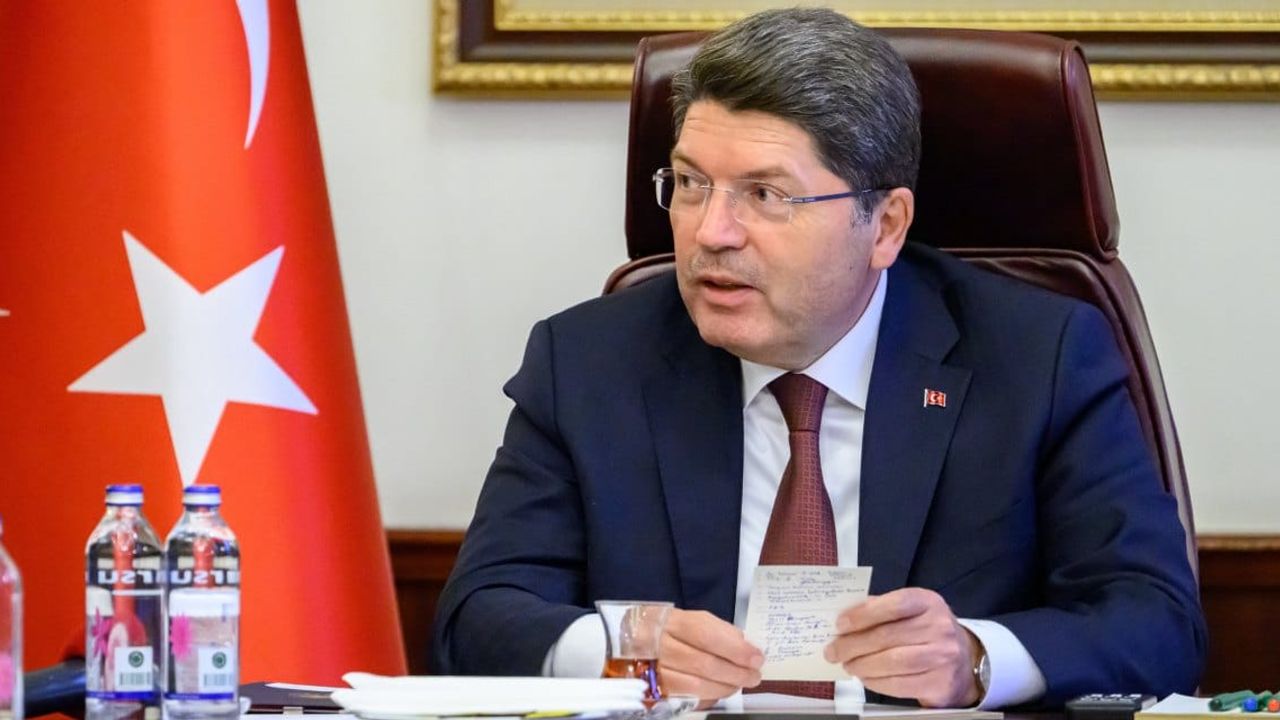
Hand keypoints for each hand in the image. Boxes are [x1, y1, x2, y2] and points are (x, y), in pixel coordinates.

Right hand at [659, 608, 763, 702]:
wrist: (624, 646)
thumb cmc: (665, 631)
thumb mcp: (688, 620)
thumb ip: (717, 631)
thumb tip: (746, 647)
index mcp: (668, 621)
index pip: (706, 633)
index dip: (735, 648)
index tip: (756, 657)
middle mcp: (657, 645)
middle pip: (703, 663)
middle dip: (736, 672)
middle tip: (754, 675)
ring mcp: (652, 670)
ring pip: (695, 685)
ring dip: (724, 687)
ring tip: (739, 684)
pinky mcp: (651, 691)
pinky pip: (685, 698)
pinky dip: (708, 697)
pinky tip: (720, 692)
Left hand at [823, 588, 981, 707]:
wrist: (964, 661)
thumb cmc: (927, 631)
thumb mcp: (911, 611)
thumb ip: (880, 609)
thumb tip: (845, 618)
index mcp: (928, 602)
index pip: (893, 605)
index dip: (863, 615)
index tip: (840, 625)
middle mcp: (939, 627)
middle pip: (887, 636)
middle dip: (853, 645)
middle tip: (833, 651)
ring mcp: (943, 656)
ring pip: (892, 662)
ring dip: (862, 665)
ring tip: (848, 665)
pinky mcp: (940, 683)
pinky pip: (899, 684)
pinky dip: (876, 682)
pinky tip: (865, 678)